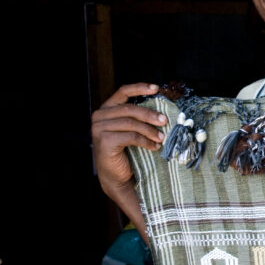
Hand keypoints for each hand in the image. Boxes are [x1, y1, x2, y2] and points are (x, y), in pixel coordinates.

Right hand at [91, 83, 167, 210]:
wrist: (116, 176)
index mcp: (106, 109)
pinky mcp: (105, 141)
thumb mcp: (131, 129)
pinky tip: (154, 146)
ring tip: (162, 137)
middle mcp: (99, 117)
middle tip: (165, 121)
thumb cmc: (126, 151)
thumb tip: (161, 109)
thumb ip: (138, 117)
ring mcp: (99, 128)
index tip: (156, 88)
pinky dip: (146, 141)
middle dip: (150, 114)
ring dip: (150, 130)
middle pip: (129, 109)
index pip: (123, 92)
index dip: (140, 88)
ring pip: (131, 123)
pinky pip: (131, 136)